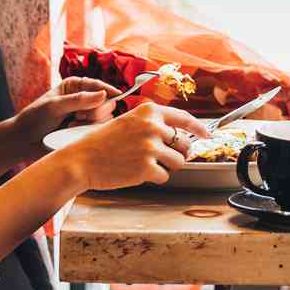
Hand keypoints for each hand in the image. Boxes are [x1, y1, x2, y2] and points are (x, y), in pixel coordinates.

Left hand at [7, 76, 115, 161]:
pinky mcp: (84, 131)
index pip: (98, 86)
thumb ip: (79, 100)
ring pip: (104, 119)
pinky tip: (72, 133)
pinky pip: (97, 131)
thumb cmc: (35, 118)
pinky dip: (87, 133)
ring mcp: (85, 116)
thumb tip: (104, 95)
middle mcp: (83, 99)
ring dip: (89, 124)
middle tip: (78, 117)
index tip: (118, 96)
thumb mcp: (54, 106)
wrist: (24, 141)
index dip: (109, 91)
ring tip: (70, 126)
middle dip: (95, 111)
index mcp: (75, 86)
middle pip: (106, 103)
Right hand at [63, 102, 209, 190]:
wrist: (82, 160)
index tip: (207, 134)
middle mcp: (153, 127)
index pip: (184, 119)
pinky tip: (137, 172)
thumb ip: (154, 125)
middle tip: (161, 157)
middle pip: (184, 144)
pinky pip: (165, 176)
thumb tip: (182, 138)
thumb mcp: (129, 122)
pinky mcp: (147, 168)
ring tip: (145, 164)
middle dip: (178, 153)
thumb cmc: (103, 142)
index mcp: (149, 112)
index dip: (199, 128)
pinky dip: (155, 178)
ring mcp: (151, 147)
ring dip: (166, 166)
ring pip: (178, 162)